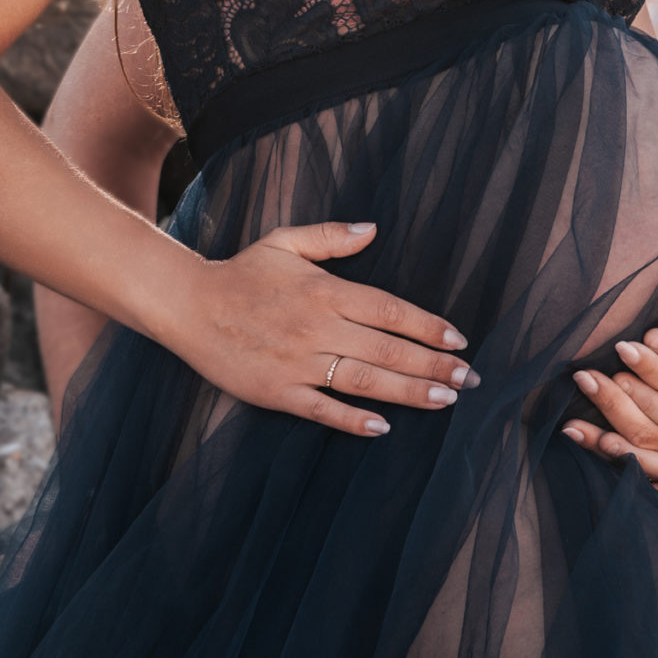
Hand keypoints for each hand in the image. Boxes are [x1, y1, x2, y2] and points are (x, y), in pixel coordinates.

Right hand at [163, 220, 478, 436]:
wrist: (187, 305)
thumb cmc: (242, 273)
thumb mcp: (286, 242)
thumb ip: (332, 238)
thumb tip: (373, 230)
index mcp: (325, 290)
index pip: (391, 310)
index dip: (429, 326)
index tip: (459, 340)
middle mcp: (318, 327)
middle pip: (388, 348)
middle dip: (434, 365)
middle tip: (469, 379)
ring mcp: (298, 362)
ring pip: (365, 380)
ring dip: (409, 392)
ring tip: (445, 400)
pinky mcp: (276, 391)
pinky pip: (321, 409)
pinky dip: (352, 420)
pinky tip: (383, 427)